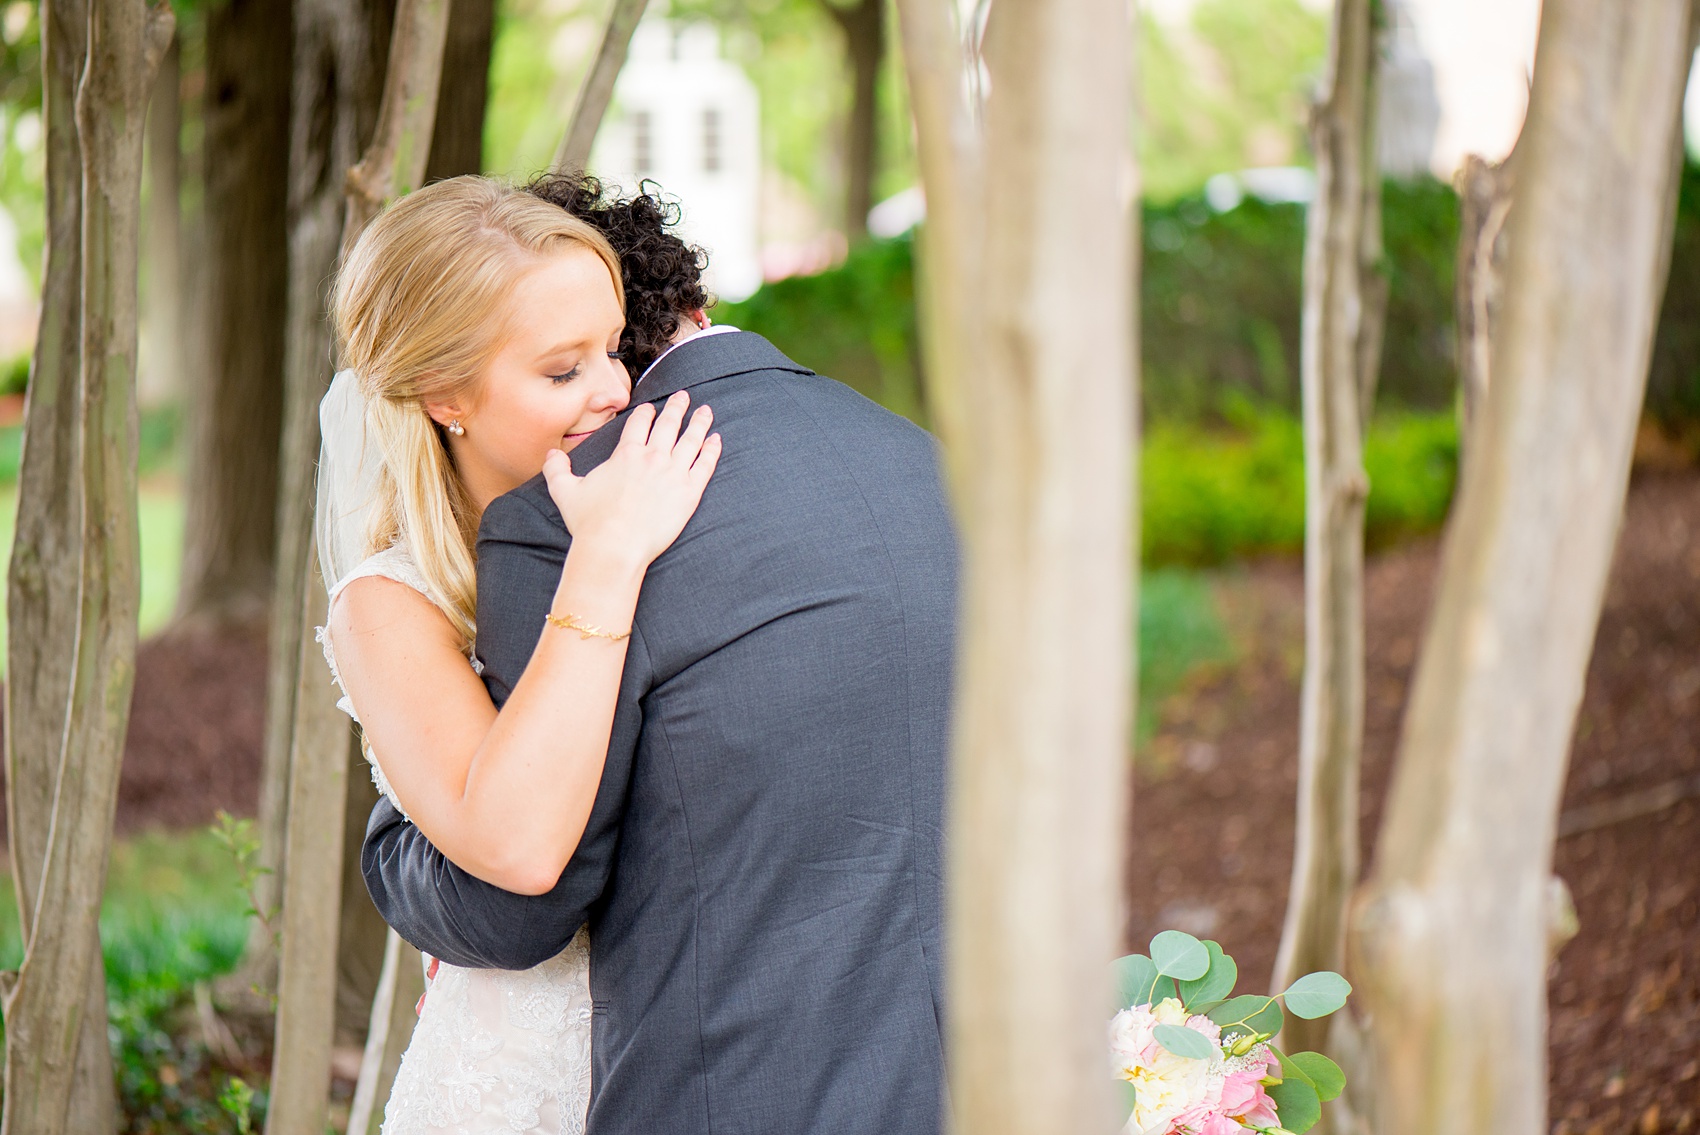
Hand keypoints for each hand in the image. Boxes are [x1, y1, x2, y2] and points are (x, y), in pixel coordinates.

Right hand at [543, 390, 721, 569]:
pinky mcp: (689, 492)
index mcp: (626, 454)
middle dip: (677, 408)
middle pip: (668, 424)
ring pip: (691, 440)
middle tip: (684, 397)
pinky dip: (712, 450)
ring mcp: (673, 473)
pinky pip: (705, 465)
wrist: (614, 547)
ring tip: (706, 411)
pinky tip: (717, 439)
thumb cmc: (589, 522)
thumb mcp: (564, 491)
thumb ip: (556, 469)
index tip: (651, 408)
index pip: (639, 423)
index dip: (646, 413)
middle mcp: (652, 458)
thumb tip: (550, 454)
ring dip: (699, 423)